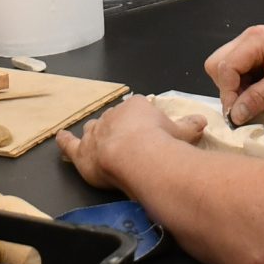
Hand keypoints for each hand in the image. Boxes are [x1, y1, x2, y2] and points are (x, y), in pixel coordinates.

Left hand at [55, 95, 201, 189]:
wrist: (138, 157)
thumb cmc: (161, 143)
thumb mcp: (182, 133)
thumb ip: (190, 125)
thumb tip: (202, 121)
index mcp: (137, 107)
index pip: (137, 109)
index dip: (140, 120)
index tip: (146, 128)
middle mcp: (113, 116)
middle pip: (114, 119)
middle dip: (117, 127)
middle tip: (125, 139)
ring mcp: (96, 132)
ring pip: (92, 128)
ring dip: (94, 133)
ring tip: (96, 137)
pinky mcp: (82, 151)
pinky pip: (70, 144)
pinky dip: (65, 141)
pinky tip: (60, 138)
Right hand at [204, 25, 263, 125]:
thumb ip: (259, 97)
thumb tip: (235, 114)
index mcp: (255, 40)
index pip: (223, 67)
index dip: (227, 93)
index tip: (238, 114)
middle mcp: (249, 40)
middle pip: (218, 65)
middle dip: (228, 88)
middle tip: (246, 105)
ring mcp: (253, 47)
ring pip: (226, 70)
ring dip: (237, 89)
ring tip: (257, 100)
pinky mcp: (259, 56)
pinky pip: (241, 73)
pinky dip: (246, 87)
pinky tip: (263, 94)